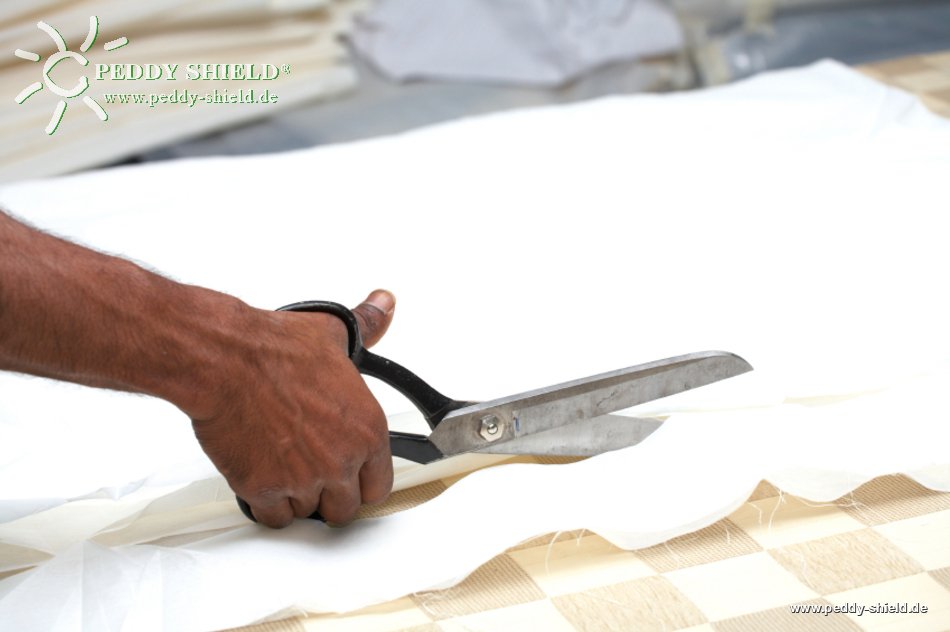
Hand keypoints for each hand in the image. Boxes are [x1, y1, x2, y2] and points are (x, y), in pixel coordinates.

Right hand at [191, 290, 395, 527]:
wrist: (225, 359)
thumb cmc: (274, 348)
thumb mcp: (332, 333)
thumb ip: (367, 327)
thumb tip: (383, 305)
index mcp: (368, 429)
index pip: (380, 485)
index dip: (363, 482)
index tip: (352, 477)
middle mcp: (341, 460)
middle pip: (345, 509)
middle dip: (330, 496)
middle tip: (313, 473)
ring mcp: (304, 480)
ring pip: (307, 513)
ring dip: (296, 497)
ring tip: (284, 466)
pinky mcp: (264, 490)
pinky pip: (273, 518)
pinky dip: (266, 505)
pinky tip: (263, 479)